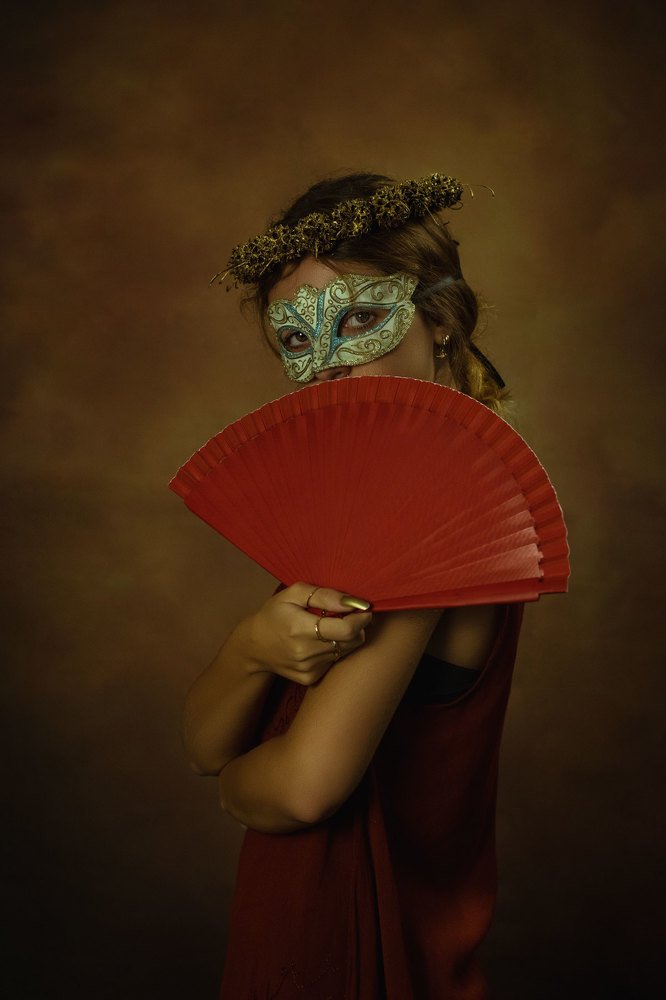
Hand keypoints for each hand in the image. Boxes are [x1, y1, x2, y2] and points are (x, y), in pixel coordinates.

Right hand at [243, 582, 372, 685]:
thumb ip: (325, 595)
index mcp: (301, 629)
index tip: (364, 609)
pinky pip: (335, 661)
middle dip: (357, 626)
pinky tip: (319, 642)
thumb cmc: (274, 614)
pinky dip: (334, 649)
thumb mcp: (294, 594)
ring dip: (345, 638)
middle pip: (352, 641)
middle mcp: (306, 653)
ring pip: (345, 651)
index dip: (361, 618)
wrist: (254, 646)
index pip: (347, 630)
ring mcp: (309, 668)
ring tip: (328, 627)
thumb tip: (352, 602)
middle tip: (347, 615)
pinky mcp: (310, 678)